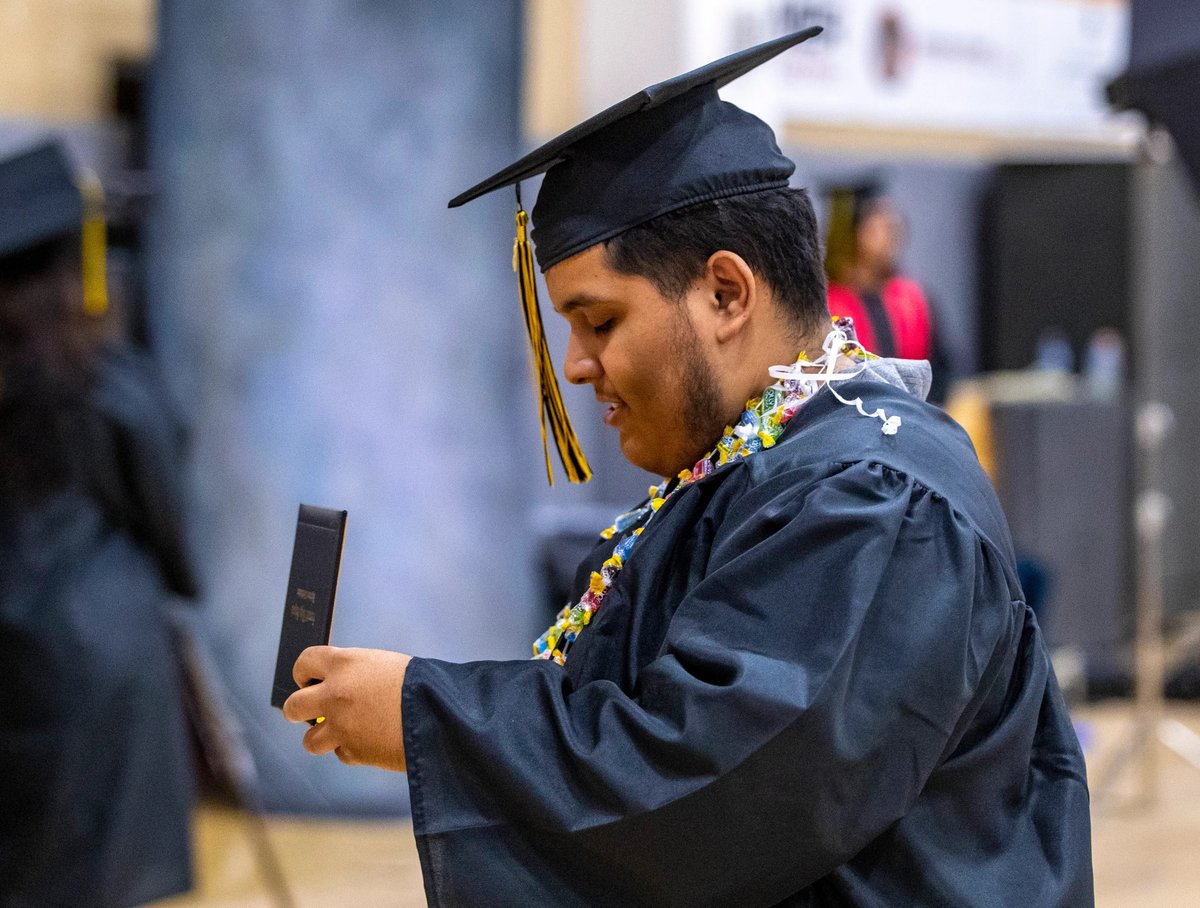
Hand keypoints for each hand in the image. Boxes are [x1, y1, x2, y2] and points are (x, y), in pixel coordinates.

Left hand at [282, 646, 411, 770]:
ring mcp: (341, 725)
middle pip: (293, 706)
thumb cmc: (420, 684)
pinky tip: (372, 741)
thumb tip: (336, 684)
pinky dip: (353, 750)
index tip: (308, 680)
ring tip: (342, 732)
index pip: (304, 662)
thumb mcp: (384, 666)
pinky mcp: (353, 752)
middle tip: (314, 711)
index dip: (304, 673)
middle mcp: (335, 694)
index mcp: (344, 663)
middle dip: (300, 710)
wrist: (442, 713)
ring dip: (324, 737)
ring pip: (309, 740)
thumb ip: (355, 673)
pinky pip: (341, 753)